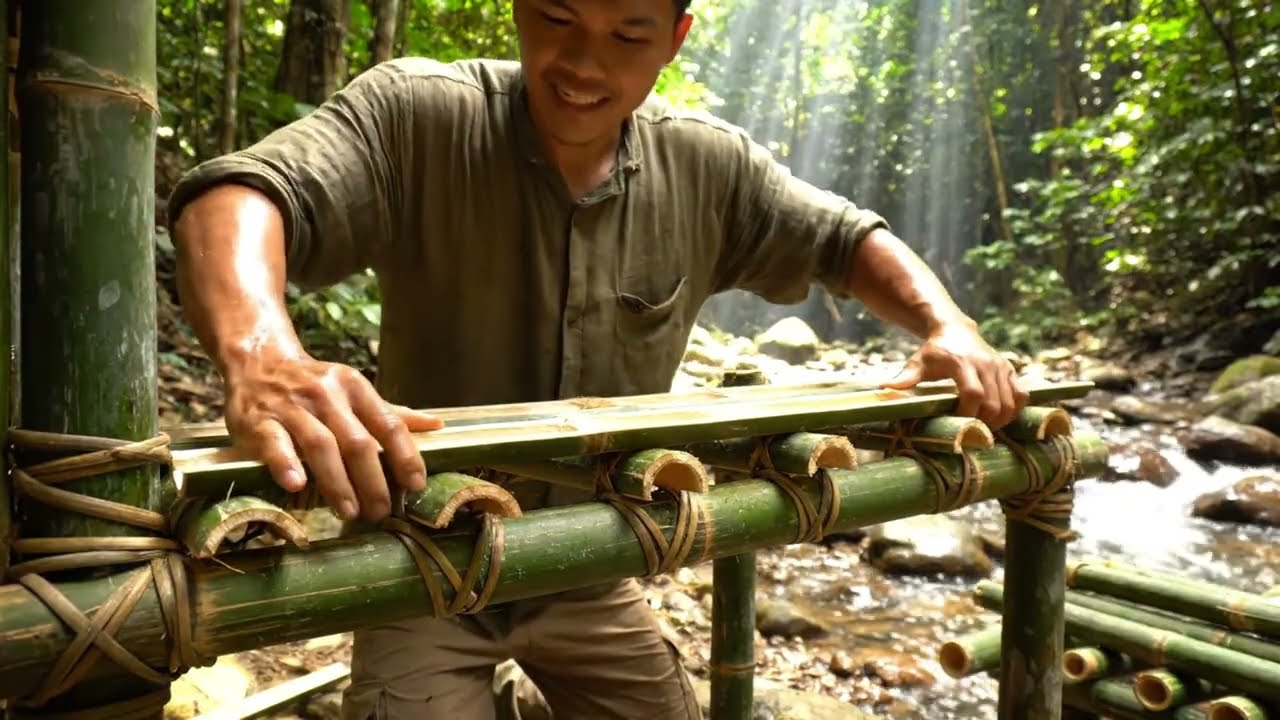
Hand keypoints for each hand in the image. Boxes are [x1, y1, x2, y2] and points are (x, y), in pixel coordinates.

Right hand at [223, 345, 442, 521]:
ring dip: (337, 482)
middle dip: (373, 480)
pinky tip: (297, 485)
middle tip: (381, 511)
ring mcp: (293, 407)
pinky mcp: (260, 419)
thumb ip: (391, 413)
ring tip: (351, 511)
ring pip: (321, 445)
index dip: (406, 456)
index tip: (416, 485)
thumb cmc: (315, 385)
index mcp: (356, 388)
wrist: (259, 360)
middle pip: (357, 441)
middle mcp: (327, 395)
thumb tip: (437, 425)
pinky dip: (286, 464)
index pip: (389, 424)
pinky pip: (276, 443)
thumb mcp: (354, 391)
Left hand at [882, 321, 1028, 428]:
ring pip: (1012, 401)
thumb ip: (905, 378)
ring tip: (987, 428)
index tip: (960, 424)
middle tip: (974, 432)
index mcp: (962, 363)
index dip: (969, 412)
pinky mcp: (1009, 369)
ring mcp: (1000, 366)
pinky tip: (1002, 417)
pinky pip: (1022, 393)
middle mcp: (985, 363)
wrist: (954, 329)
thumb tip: (885, 389)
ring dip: (1002, 420)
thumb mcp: (918, 362)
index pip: (973, 392)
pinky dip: (1016, 409)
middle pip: (995, 402)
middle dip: (986, 422)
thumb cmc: (934, 350)